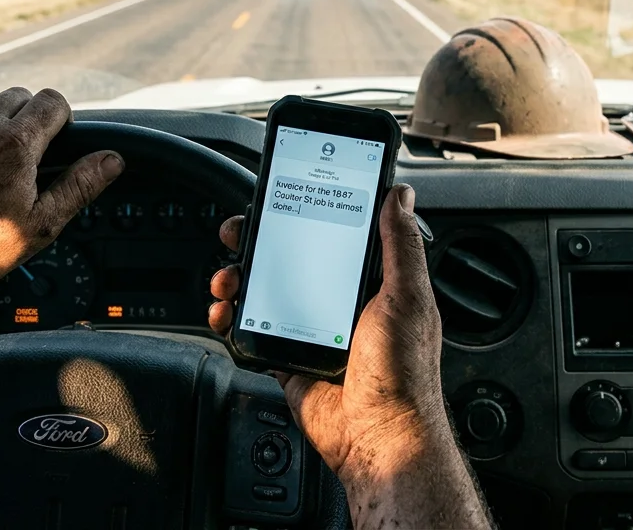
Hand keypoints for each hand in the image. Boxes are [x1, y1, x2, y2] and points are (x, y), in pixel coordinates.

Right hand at [209, 185, 489, 526]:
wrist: (378, 438)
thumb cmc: (403, 374)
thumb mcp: (407, 297)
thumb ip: (400, 244)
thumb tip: (398, 194)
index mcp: (370, 283)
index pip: (332, 234)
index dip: (303, 213)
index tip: (279, 196)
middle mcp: (339, 302)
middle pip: (289, 258)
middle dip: (258, 242)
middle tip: (238, 233)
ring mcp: (310, 329)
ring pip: (265, 291)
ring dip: (239, 278)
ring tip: (228, 278)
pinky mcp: (288, 358)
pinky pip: (252, 331)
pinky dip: (232, 319)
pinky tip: (225, 311)